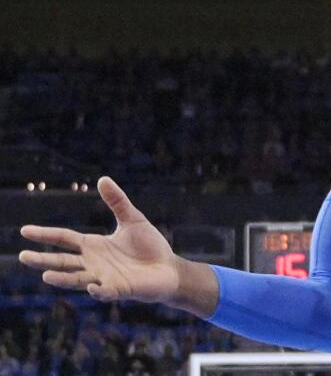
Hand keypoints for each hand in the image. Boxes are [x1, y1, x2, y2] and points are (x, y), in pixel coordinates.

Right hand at [18, 176, 180, 302]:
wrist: (169, 268)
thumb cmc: (149, 246)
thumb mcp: (132, 219)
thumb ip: (117, 202)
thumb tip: (103, 178)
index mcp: (94, 246)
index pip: (64, 239)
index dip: (45, 234)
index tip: (24, 231)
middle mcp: (93, 263)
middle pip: (63, 261)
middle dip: (42, 259)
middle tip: (22, 256)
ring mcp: (104, 278)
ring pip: (77, 280)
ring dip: (61, 278)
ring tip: (45, 275)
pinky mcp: (119, 289)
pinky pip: (106, 291)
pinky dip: (98, 290)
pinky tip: (92, 286)